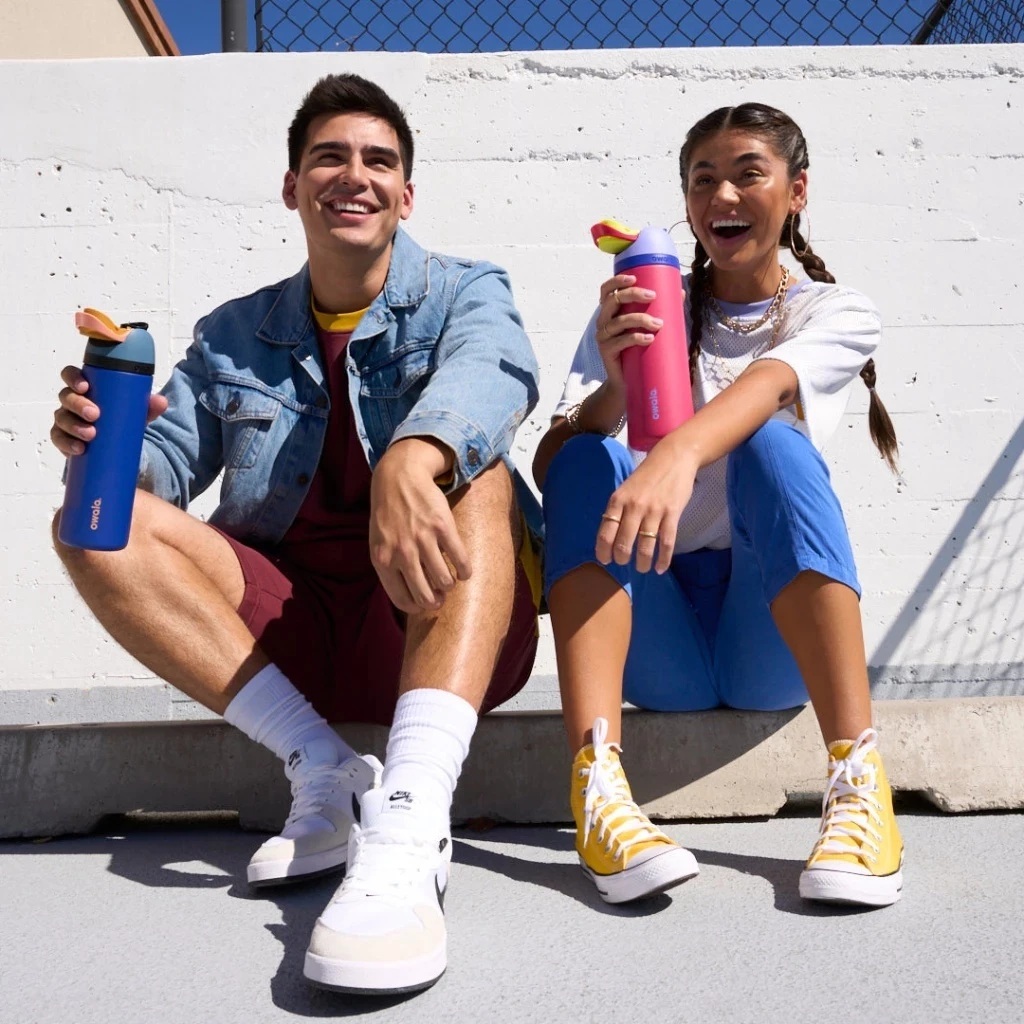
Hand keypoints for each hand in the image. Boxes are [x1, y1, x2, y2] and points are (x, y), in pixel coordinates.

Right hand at [50, 365, 167, 456]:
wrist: (117, 446)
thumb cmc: (121, 420)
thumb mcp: (136, 412)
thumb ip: (148, 406)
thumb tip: (161, 402)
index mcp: (85, 388)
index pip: (71, 376)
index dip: (73, 378)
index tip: (85, 386)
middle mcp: (71, 402)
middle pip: (66, 397)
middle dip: (78, 404)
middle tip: (95, 414)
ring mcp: (65, 420)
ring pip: (61, 418)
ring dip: (74, 426)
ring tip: (90, 435)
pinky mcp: (63, 439)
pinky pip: (58, 439)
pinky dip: (67, 443)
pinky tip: (79, 449)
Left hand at [369, 440, 471, 613]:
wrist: (398, 478)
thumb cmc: (388, 515)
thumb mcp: (378, 543)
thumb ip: (389, 568)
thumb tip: (409, 597)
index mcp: (383, 561)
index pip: (402, 599)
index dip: (417, 608)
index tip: (426, 606)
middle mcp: (402, 553)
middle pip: (425, 596)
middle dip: (436, 601)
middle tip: (441, 596)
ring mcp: (423, 540)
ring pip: (444, 581)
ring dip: (450, 585)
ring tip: (451, 580)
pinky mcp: (442, 527)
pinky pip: (460, 559)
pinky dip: (465, 570)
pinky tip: (465, 571)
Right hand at [594, 274, 661, 391]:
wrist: (627, 382)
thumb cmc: (638, 351)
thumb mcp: (648, 328)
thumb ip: (662, 311)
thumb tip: (681, 292)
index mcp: (611, 312)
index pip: (606, 291)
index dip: (617, 281)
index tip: (634, 278)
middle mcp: (603, 322)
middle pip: (613, 300)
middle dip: (633, 294)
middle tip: (653, 296)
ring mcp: (603, 337)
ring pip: (619, 321)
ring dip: (640, 319)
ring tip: (659, 324)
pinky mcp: (606, 352)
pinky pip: (620, 342)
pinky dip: (636, 338)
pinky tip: (649, 339)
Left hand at [595, 438, 697, 574]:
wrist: (673, 457)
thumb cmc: (646, 476)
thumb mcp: (625, 489)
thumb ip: (618, 510)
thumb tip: (610, 536)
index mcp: (618, 501)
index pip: (605, 533)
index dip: (603, 551)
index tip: (605, 560)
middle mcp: (633, 507)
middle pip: (623, 543)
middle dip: (621, 559)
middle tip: (623, 563)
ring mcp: (654, 511)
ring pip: (645, 546)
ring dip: (642, 563)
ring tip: (642, 568)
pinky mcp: (672, 513)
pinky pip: (666, 542)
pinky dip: (663, 559)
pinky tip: (660, 568)